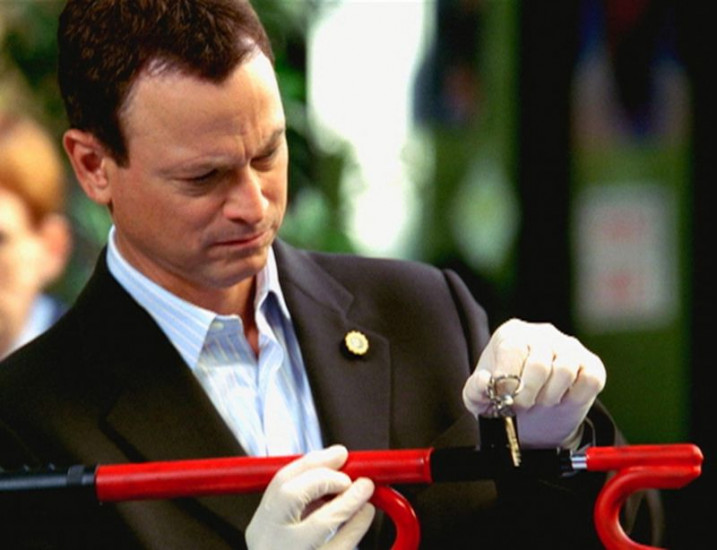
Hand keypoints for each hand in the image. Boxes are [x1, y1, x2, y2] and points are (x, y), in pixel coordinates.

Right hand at [245, 445, 375, 549]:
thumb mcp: (287, 531)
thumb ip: (305, 503)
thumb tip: (339, 464)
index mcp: (261, 529)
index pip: (281, 483)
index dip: (313, 463)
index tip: (338, 454)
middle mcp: (271, 543)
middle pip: (291, 497)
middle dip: (324, 478)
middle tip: (348, 476)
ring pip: (321, 524)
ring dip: (349, 500)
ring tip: (366, 489)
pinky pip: (341, 547)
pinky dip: (357, 526)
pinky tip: (366, 513)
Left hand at [462, 319, 605, 448]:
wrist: (534, 415)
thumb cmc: (504, 397)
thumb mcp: (480, 399)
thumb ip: (475, 390)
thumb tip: (485, 380)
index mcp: (512, 334)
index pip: (513, 348)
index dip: (508, 378)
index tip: (505, 398)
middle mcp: (542, 334)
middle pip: (539, 363)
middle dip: (528, 394)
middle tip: (523, 406)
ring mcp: (569, 346)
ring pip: (565, 371)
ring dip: (550, 396)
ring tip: (541, 401)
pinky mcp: (591, 363)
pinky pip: (590, 379)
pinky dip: (575, 396)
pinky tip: (563, 398)